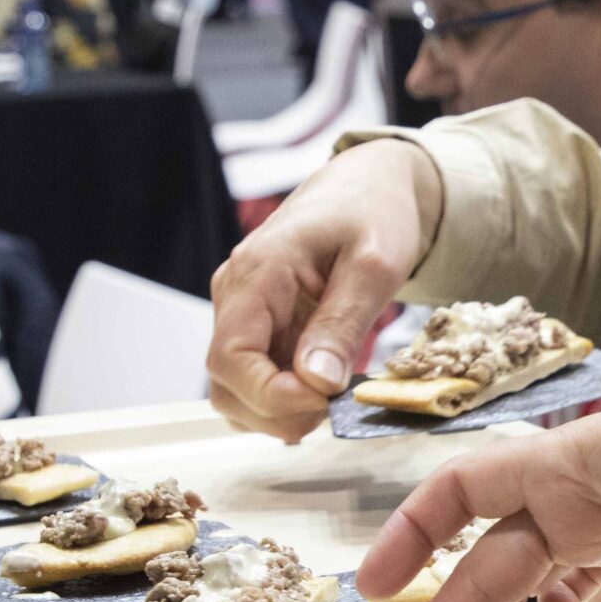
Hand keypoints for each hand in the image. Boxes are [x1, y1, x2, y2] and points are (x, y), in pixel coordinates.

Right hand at [206, 138, 443, 440]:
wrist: (368, 188)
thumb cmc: (373, 213)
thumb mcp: (374, 264)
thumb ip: (343, 322)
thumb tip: (316, 382)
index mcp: (257, 273)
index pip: (231, 357)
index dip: (271, 396)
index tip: (323, 402)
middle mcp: (236, 296)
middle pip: (226, 384)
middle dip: (277, 413)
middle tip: (334, 407)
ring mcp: (243, 315)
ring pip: (236, 391)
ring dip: (280, 414)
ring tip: (332, 399)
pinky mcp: (259, 329)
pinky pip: (255, 381)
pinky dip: (284, 402)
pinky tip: (322, 393)